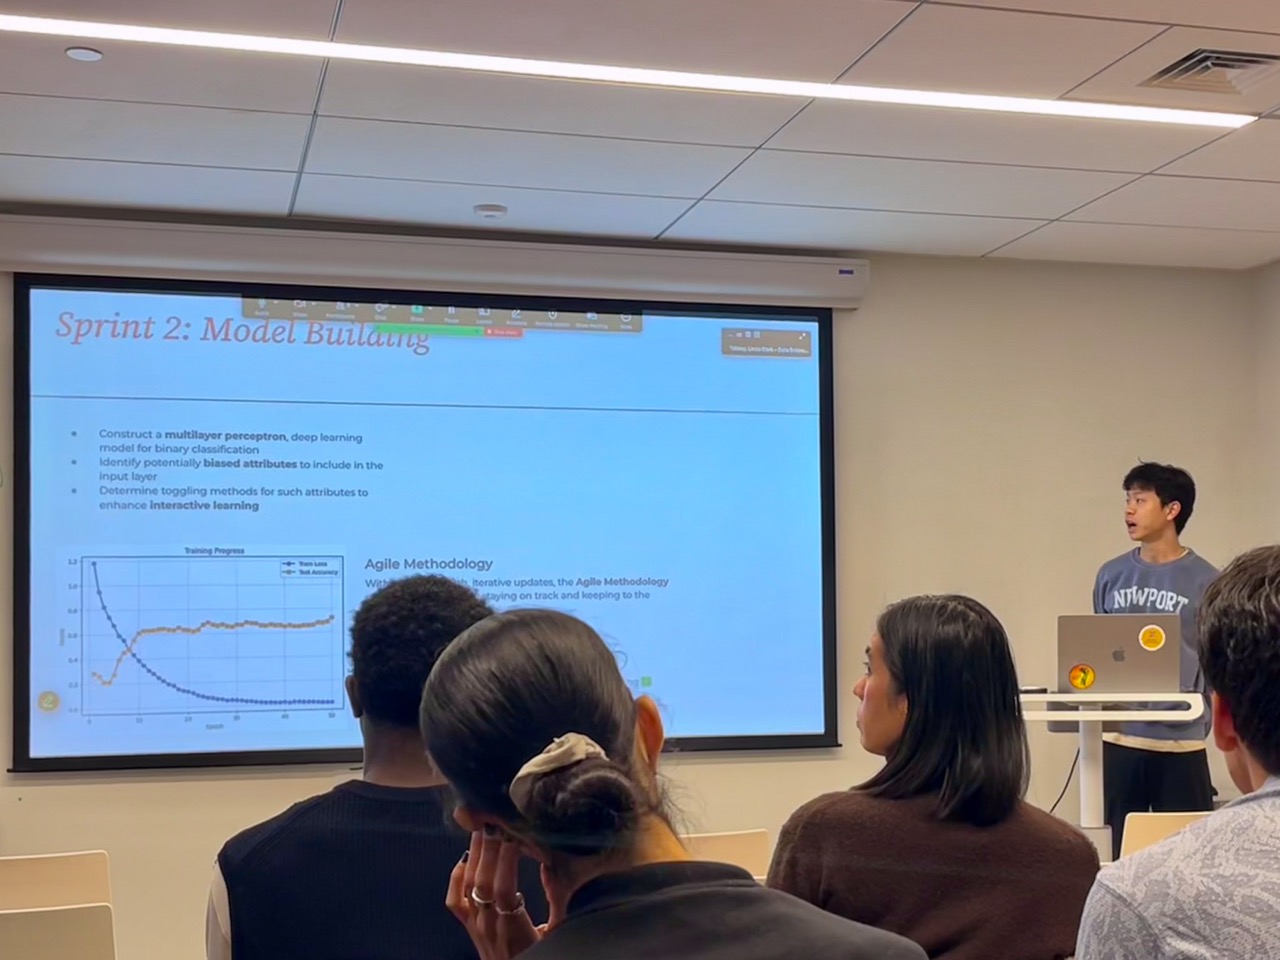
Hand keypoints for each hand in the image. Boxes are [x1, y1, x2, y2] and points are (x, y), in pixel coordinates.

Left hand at [447, 829, 545, 959]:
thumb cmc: (536, 957)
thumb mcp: (553, 937)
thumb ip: (558, 912)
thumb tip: (565, 880)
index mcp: (513, 928)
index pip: (505, 889)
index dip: (507, 860)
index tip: (514, 833)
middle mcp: (489, 924)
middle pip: (484, 880)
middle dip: (490, 847)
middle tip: (496, 819)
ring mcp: (475, 924)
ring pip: (469, 884)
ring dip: (476, 853)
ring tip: (482, 826)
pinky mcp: (468, 926)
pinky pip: (454, 900)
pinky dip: (456, 876)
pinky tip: (465, 858)